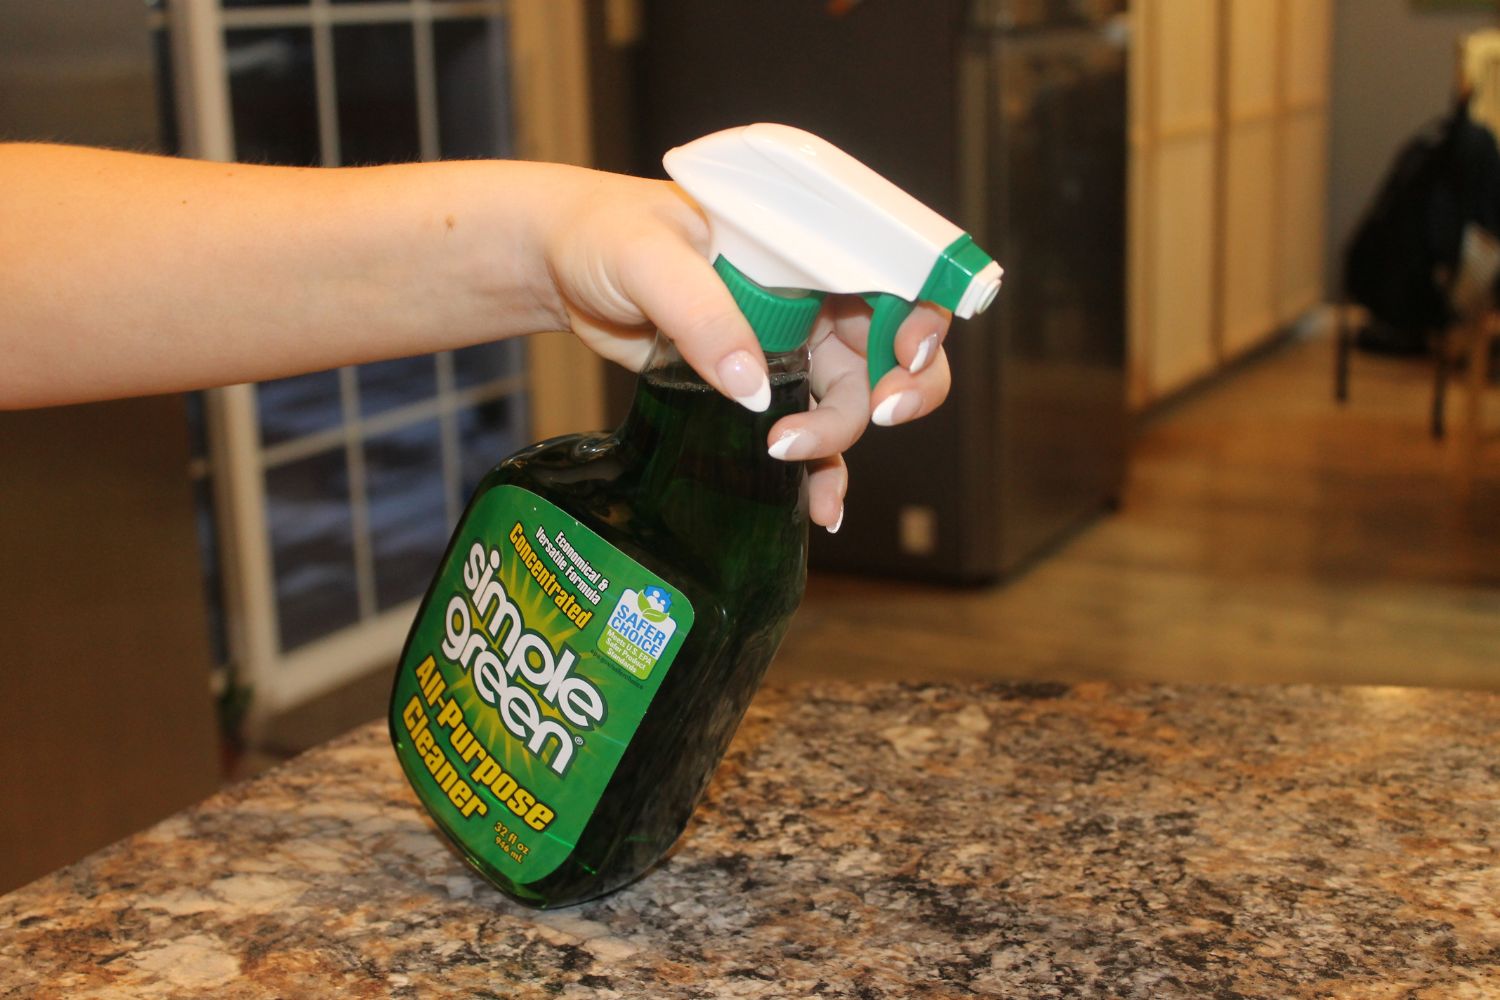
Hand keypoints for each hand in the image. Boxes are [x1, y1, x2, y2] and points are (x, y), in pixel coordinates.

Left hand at [539, 170, 953, 531]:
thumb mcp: (648, 258)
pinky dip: (819, 473)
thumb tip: (753, 389)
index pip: (896, 272)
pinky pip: (806, 435)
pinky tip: (819, 509)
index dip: (922, 314)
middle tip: (878, 415)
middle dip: (901, 387)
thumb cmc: (604, 233)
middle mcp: (811, 295)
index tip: (904, 354)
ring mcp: (789, 346)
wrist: (559, 267)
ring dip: (839, 438)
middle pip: (889, 347)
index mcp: (805, 244)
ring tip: (789, 456)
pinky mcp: (757, 390)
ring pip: (849, 400)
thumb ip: (701, 313)